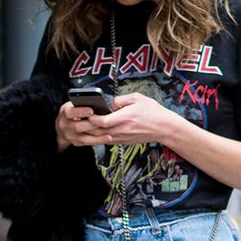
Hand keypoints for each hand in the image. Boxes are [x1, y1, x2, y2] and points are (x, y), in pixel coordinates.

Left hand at [55, 93, 177, 151]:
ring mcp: (122, 138)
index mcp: (124, 118)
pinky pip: (106, 141)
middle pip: (97, 132)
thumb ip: (120, 100)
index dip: (91, 118)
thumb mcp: (137, 98)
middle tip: (76, 120)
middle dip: (86, 126)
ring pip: (100, 138)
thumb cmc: (152, 111)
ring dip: (90, 133)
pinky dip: (98, 137)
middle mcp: (121, 130)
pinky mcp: (123, 142)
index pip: (101, 121)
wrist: (164, 128)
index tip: (85, 111)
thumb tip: (108, 103)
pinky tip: (92, 132)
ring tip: (81, 126)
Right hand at [55, 101, 110, 151]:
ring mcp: (69, 135)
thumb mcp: (75, 104)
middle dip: (91, 125)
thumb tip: (98, 103)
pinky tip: (107, 139)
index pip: (70, 112)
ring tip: (109, 136)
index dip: (81, 111)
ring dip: (97, 137)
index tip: (91, 110)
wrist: (64, 125)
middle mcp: (65, 125)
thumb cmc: (74, 111)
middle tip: (104, 123)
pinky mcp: (75, 142)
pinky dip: (98, 141)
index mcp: (65, 112)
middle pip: (77, 127)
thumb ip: (84, 103)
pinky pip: (87, 143)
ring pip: (83, 138)